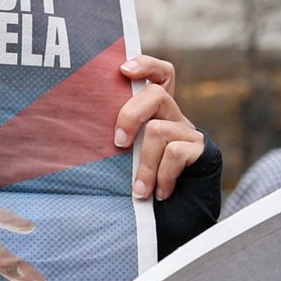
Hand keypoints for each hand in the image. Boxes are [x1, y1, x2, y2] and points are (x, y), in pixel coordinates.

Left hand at [116, 56, 203, 201]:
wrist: (182, 215)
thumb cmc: (146, 185)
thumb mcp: (129, 158)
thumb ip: (120, 141)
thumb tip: (80, 133)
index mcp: (158, 114)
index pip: (161, 74)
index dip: (146, 65)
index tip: (123, 70)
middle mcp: (175, 118)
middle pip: (156, 94)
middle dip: (130, 116)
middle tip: (118, 144)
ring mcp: (189, 134)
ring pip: (158, 131)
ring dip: (145, 165)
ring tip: (139, 190)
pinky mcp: (201, 151)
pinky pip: (174, 154)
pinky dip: (162, 176)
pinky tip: (160, 193)